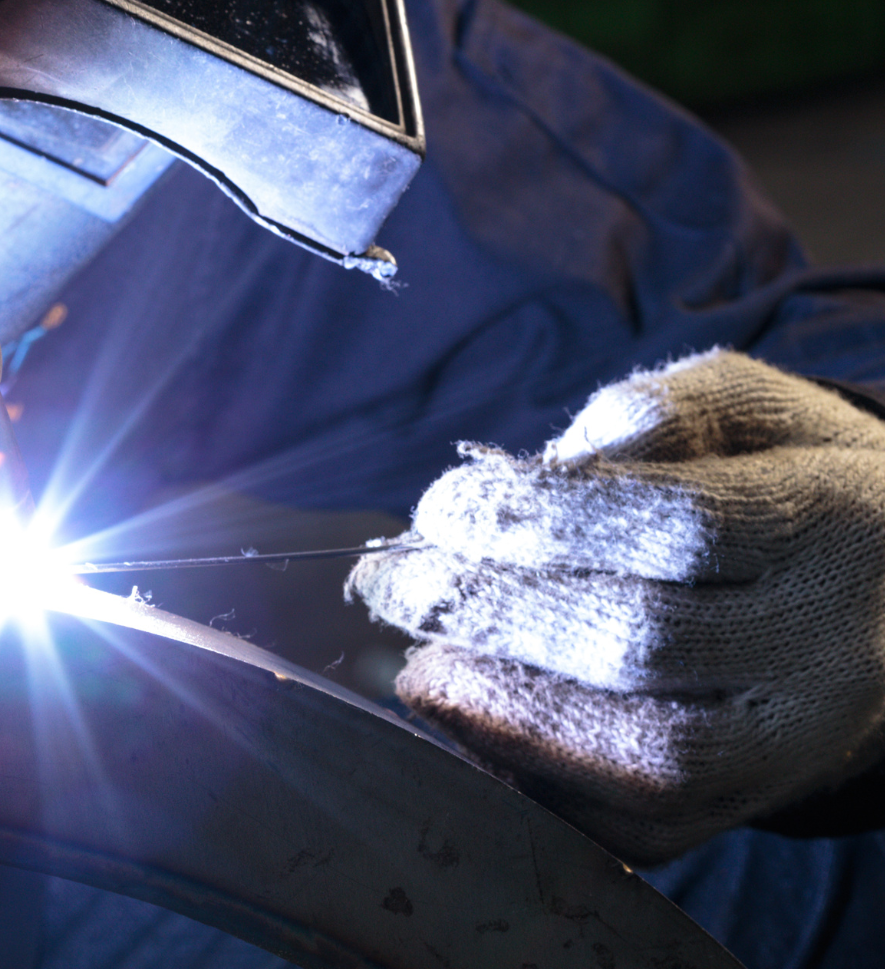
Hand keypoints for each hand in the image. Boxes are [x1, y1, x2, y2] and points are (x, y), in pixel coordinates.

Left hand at [349, 349, 884, 863]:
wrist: (881, 595)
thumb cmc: (779, 477)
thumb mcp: (746, 407)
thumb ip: (653, 409)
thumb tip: (548, 459)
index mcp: (826, 525)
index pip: (673, 528)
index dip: (538, 517)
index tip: (440, 507)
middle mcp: (823, 646)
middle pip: (642, 644)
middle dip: (492, 613)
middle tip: (395, 585)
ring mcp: (791, 742)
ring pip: (646, 756)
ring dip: (504, 709)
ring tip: (417, 660)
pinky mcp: (744, 805)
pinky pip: (635, 824)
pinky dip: (532, 779)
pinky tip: (462, 723)